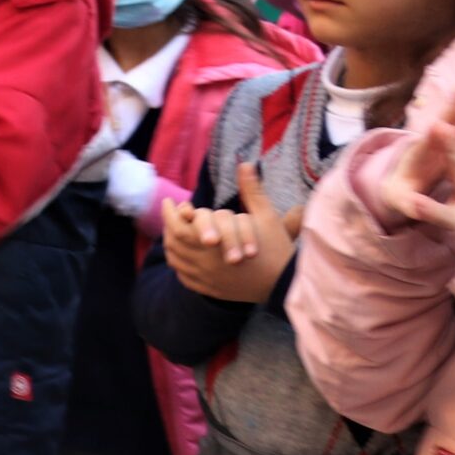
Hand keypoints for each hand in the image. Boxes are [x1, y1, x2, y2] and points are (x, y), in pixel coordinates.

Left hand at [164, 161, 299, 301]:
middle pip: (174, 241)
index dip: (172, 212)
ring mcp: (206, 278)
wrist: (285, 285)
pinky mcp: (209, 290)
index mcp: (215, 242)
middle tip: (170, 212)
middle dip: (169, 224)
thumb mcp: (266, 216)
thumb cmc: (276, 248)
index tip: (171, 201)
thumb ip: (251, 190)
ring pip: (176, 259)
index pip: (180, 225)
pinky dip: (178, 263)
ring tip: (172, 230)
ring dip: (170, 243)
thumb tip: (244, 163)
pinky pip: (183, 276)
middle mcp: (205, 261)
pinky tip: (180, 253)